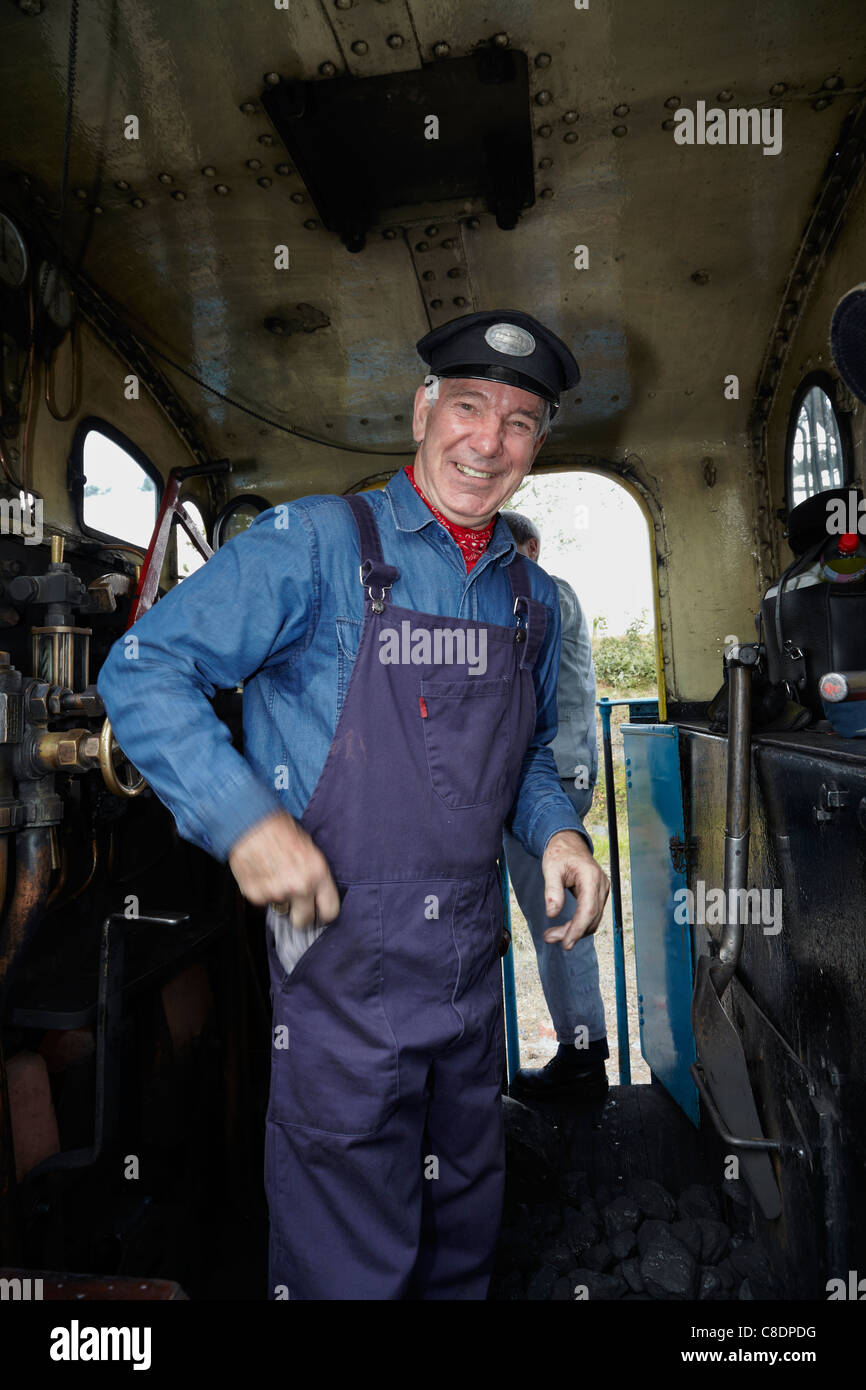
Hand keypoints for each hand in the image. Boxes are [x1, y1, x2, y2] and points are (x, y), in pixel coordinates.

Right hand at [228, 811, 340, 928]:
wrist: (251, 821)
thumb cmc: (280, 829)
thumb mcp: (310, 849)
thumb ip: (315, 875)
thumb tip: (317, 896)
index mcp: (317, 873)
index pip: (330, 911)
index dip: (324, 913)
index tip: (319, 913)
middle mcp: (299, 886)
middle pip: (304, 920)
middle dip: (300, 915)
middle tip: (296, 904)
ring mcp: (276, 892)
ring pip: (281, 910)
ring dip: (279, 899)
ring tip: (275, 876)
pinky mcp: (256, 894)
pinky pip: (263, 902)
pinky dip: (262, 892)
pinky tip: (262, 873)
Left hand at [540, 830, 609, 948]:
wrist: (569, 843)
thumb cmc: (559, 853)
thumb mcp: (550, 868)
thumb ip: (552, 891)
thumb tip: (552, 914)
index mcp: (591, 877)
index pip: (588, 910)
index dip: (578, 929)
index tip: (566, 944)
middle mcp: (601, 884)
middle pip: (591, 918)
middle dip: (572, 932)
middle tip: (549, 938)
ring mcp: (603, 890)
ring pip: (593, 919)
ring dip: (575, 931)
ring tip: (552, 935)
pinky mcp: (599, 894)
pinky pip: (592, 914)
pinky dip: (579, 924)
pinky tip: (564, 928)